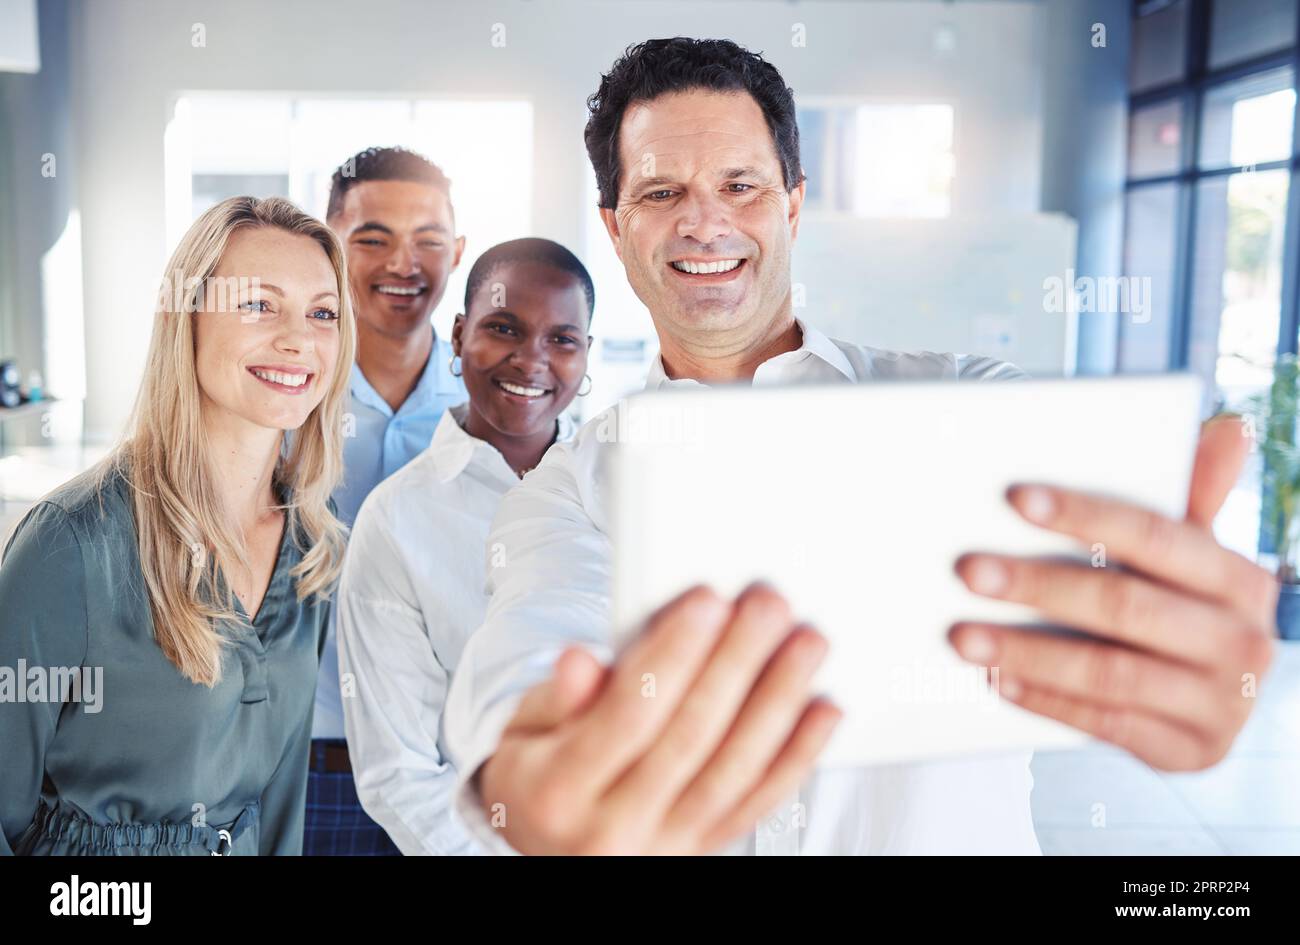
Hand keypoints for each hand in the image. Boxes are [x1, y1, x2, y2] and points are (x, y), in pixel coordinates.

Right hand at [477, 583, 840, 853]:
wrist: (547, 847)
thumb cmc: (536, 771)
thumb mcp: (522, 730)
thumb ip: (555, 697)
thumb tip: (580, 662)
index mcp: (558, 791)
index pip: (628, 714)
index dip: (672, 655)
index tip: (707, 601)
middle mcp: (612, 830)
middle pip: (690, 737)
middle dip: (736, 663)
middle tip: (768, 605)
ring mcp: (664, 847)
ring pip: (734, 770)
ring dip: (778, 700)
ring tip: (805, 642)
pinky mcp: (701, 852)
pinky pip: (757, 803)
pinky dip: (797, 755)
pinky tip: (822, 709)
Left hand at [948, 414, 1276, 770]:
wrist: (1215, 702)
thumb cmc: (1184, 606)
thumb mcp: (1192, 554)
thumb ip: (1192, 495)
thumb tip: (1227, 428)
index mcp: (1240, 581)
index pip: (1156, 536)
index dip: (1085, 515)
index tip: (1017, 498)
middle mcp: (1242, 643)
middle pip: (1124, 606)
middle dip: (1039, 585)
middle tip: (968, 569)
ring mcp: (1219, 705)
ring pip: (1109, 673)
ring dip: (1027, 653)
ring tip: (962, 635)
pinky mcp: (1190, 753)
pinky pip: (1105, 725)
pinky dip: (1046, 701)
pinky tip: (996, 680)